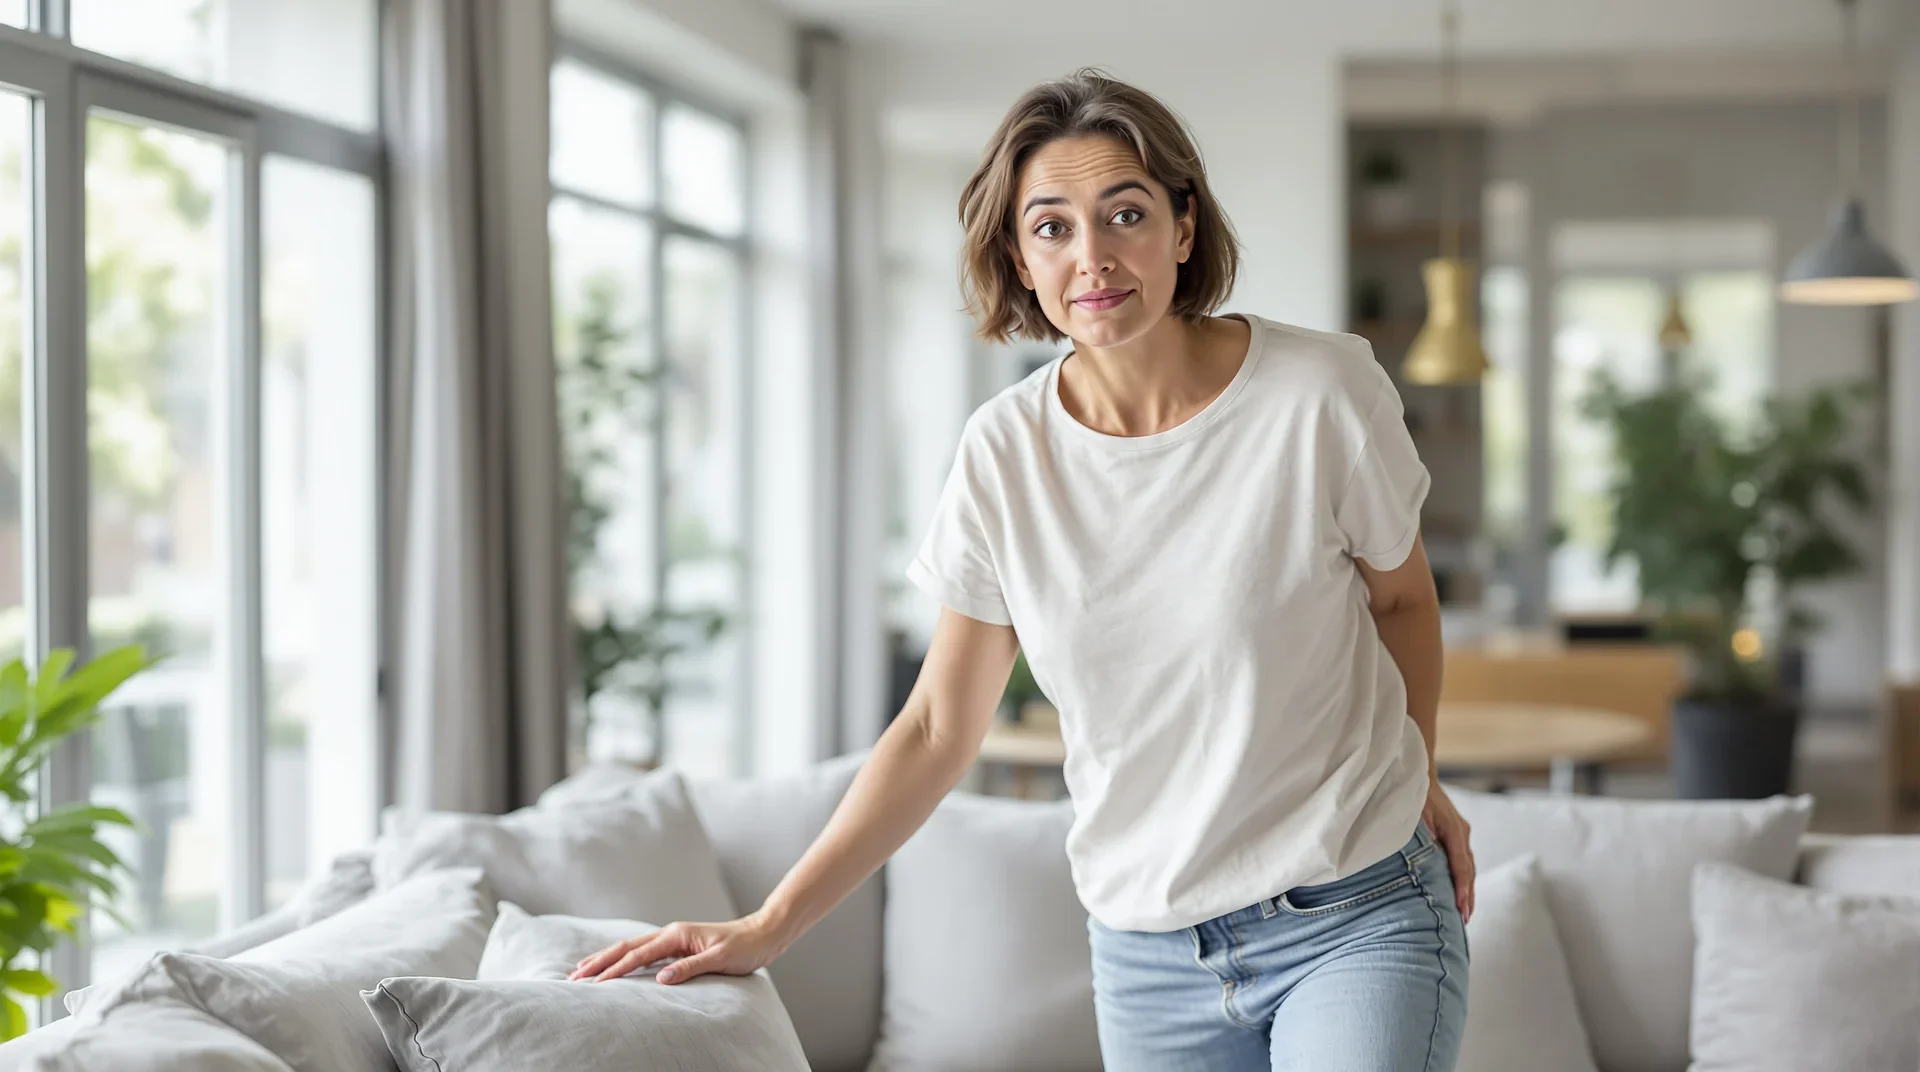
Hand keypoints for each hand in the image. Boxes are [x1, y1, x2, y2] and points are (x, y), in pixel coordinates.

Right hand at [568, 913, 787, 984]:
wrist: (762, 934)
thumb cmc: (744, 947)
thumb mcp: (720, 959)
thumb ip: (690, 968)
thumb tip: (661, 979)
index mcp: (676, 935)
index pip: (638, 954)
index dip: (614, 969)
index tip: (592, 982)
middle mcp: (671, 934)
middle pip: (627, 947)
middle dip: (599, 961)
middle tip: (574, 976)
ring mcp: (673, 939)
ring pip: (632, 948)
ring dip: (607, 959)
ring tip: (584, 970)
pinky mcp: (678, 947)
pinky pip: (645, 954)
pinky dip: (626, 960)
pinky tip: (616, 967)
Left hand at [1422, 777, 1474, 923]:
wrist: (1419, 772)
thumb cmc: (1413, 793)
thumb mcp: (1414, 811)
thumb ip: (1421, 832)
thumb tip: (1427, 851)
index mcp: (1453, 829)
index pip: (1460, 864)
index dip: (1461, 887)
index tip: (1461, 907)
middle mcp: (1462, 832)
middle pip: (1469, 869)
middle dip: (1468, 895)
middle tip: (1465, 919)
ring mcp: (1462, 833)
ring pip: (1468, 866)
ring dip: (1468, 889)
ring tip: (1466, 913)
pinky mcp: (1457, 834)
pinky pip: (1463, 860)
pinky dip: (1463, 878)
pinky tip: (1460, 892)